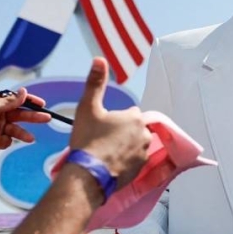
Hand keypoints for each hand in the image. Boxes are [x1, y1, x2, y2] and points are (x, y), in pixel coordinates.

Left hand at [0, 87, 51, 161]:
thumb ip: (9, 101)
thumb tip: (24, 91)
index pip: (16, 99)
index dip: (29, 101)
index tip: (41, 103)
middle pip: (20, 114)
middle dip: (33, 116)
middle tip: (47, 117)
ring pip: (17, 129)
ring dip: (23, 134)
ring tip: (30, 139)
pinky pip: (7, 140)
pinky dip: (1, 141)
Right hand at [68, 58, 150, 188]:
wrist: (89, 175)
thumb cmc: (88, 139)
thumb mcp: (88, 108)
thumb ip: (95, 83)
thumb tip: (99, 59)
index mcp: (134, 117)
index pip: (128, 114)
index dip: (114, 120)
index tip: (101, 128)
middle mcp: (145, 134)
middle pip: (133, 130)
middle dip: (121, 133)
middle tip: (102, 142)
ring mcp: (144, 153)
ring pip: (135, 145)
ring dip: (124, 147)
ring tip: (105, 154)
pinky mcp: (141, 170)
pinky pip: (134, 161)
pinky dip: (125, 161)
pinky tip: (110, 164)